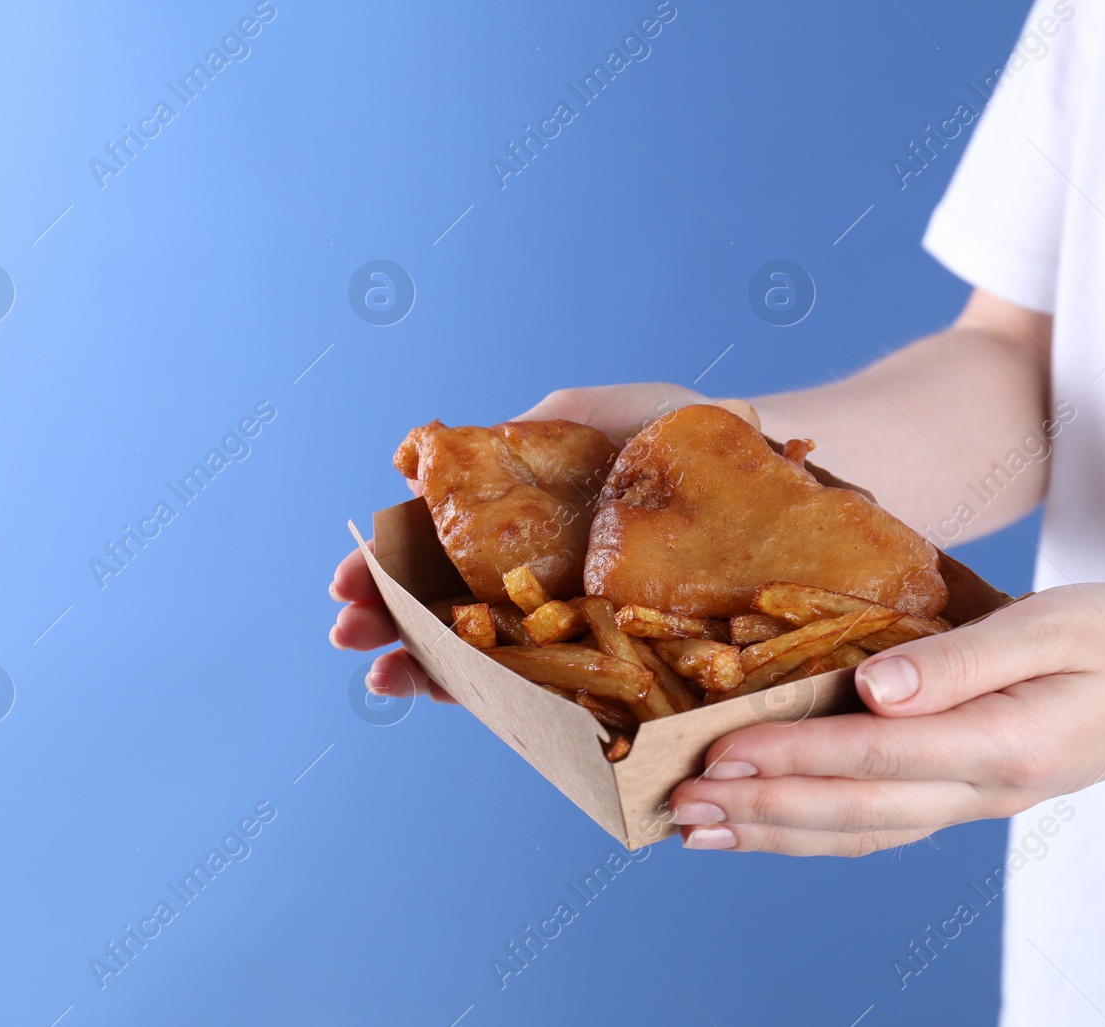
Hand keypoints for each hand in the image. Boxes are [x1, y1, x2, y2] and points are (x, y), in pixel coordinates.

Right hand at [330, 382, 725, 698]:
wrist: (757, 460)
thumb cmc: (669, 427)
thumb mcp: (576, 411)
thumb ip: (506, 437)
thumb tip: (413, 466)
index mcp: (515, 525)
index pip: (433, 554)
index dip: (384, 570)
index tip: (347, 580)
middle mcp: (533, 576)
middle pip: (442, 611)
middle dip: (387, 623)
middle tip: (348, 633)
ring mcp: (568, 618)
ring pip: (480, 655)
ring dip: (421, 666)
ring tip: (381, 676)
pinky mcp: (613, 654)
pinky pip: (545, 684)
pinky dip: (492, 693)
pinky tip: (446, 693)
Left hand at [667, 584, 1104, 855]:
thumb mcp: (1052, 625)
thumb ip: (959, 659)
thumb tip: (872, 686)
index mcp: (1003, 743)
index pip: (876, 757)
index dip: (794, 759)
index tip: (720, 754)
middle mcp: (982, 789)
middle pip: (853, 813)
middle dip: (758, 811)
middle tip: (676, 805)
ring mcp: (974, 803)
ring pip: (859, 833)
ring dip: (773, 836)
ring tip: (696, 831)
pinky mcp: (965, 796)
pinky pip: (879, 826)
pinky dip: (814, 833)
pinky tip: (764, 827)